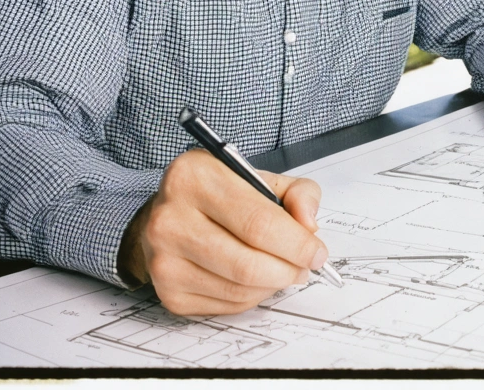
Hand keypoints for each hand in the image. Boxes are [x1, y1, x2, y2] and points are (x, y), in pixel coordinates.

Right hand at [118, 149, 326, 315]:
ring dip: (274, 285)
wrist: (167, 216)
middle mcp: (170, 219)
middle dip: (289, 269)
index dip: (297, 244)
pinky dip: (253, 296)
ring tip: (285, 271)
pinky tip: (257, 280)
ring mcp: (165, 260)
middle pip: (248, 264)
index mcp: (195, 177)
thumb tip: (309, 225)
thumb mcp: (258, 177)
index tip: (318, 252)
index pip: (258, 223)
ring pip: (240, 289)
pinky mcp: (169, 293)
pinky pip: (227, 305)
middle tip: (305, 267)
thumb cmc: (218, 195)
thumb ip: (297, 192)